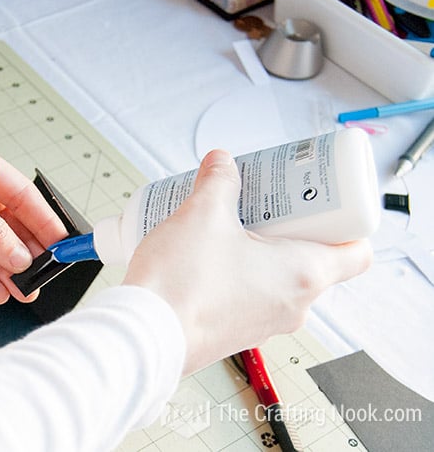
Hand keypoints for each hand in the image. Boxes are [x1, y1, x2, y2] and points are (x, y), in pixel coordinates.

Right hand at [123, 149, 371, 374]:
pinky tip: (208, 256)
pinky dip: (242, 274)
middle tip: (264, 203)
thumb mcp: (202, 214)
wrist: (145, 337)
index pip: (357, 252)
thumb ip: (218, 182)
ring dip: (262, 250)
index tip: (321, 202)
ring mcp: (266, 324)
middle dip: (291, 226)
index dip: (345, 221)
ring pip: (281, 279)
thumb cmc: (181, 285)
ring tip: (229, 225)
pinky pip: (254, 296)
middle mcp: (292, 305)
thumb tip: (222, 164)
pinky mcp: (238, 332)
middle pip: (315, 259)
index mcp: (302, 274)